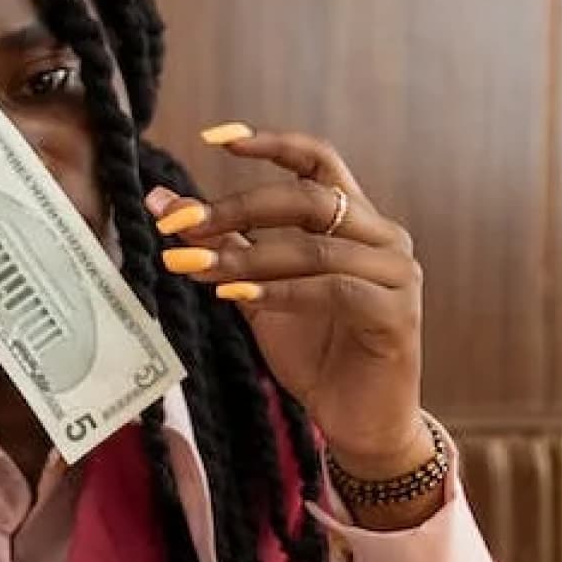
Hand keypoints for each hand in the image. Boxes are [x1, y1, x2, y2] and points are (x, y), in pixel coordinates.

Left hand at [148, 128, 426, 480]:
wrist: (360, 423)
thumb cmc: (316, 354)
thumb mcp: (259, 292)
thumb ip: (224, 246)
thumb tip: (163, 203)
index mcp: (356, 221)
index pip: (318, 161)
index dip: (271, 143)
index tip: (214, 138)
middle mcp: (384, 237)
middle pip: (308, 199)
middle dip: (236, 207)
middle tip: (180, 224)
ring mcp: (397, 274)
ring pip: (313, 248)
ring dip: (246, 256)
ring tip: (192, 267)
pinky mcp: (397, 315)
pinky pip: (332, 290)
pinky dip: (279, 291)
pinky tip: (235, 296)